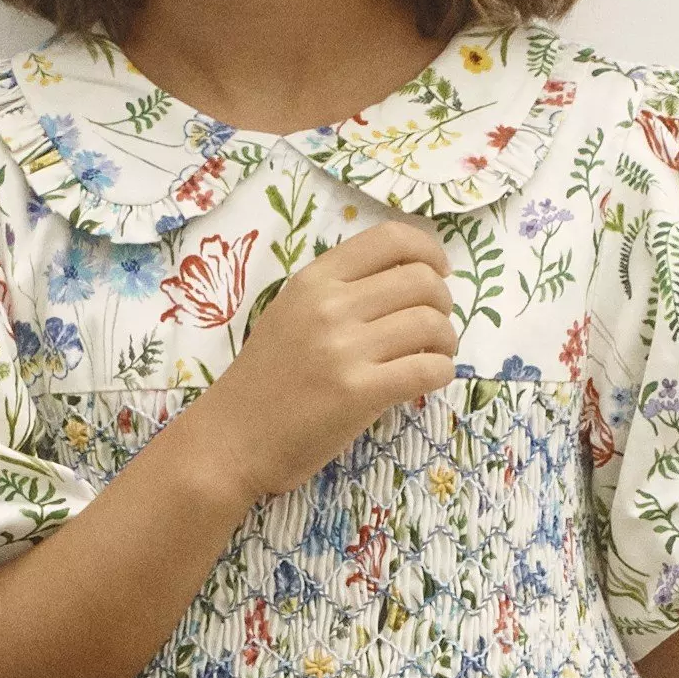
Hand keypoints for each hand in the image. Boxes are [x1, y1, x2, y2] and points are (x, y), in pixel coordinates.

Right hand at [196, 215, 458, 503]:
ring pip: (431, 324)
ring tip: (435, 354)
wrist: (232, 439)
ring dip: (446, 340)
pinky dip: (442, 372)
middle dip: (444, 301)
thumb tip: (407, 278)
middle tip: (436, 325)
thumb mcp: (290, 313)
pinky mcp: (360, 392)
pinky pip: (429, 369)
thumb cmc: (264, 379)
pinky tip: (429, 378)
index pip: (390, 239)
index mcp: (314, 280)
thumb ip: (338, 291)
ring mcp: (345, 350)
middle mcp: (330, 307)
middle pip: (421, 281)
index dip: (429, 250)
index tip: (440, 271)